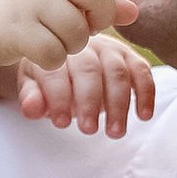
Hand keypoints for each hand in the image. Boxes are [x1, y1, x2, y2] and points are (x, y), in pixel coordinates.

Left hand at [18, 29, 157, 137]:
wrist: (68, 53)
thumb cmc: (49, 77)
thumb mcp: (33, 86)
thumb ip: (32, 97)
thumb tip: (31, 108)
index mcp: (54, 51)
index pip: (56, 72)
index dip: (58, 98)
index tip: (61, 123)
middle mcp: (83, 45)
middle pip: (89, 70)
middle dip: (89, 102)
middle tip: (88, 130)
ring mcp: (109, 49)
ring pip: (118, 72)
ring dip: (118, 104)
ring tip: (115, 132)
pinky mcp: (130, 57)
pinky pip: (142, 71)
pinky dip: (146, 93)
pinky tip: (144, 116)